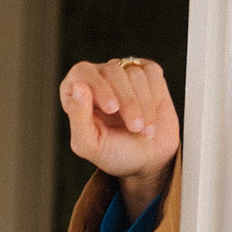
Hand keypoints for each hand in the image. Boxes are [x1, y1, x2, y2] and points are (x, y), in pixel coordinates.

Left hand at [59, 57, 179, 220]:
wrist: (148, 161)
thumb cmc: (116, 154)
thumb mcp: (91, 145)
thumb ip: (78, 117)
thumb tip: (78, 85)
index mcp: (78, 95)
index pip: (81, 72)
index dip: (98, 87)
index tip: (112, 109)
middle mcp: (99, 79)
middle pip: (112, 71)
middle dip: (127, 102)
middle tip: (134, 127)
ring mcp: (123, 74)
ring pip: (134, 73)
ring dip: (143, 104)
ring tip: (143, 129)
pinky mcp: (146, 73)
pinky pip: (151, 72)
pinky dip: (154, 96)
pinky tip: (152, 114)